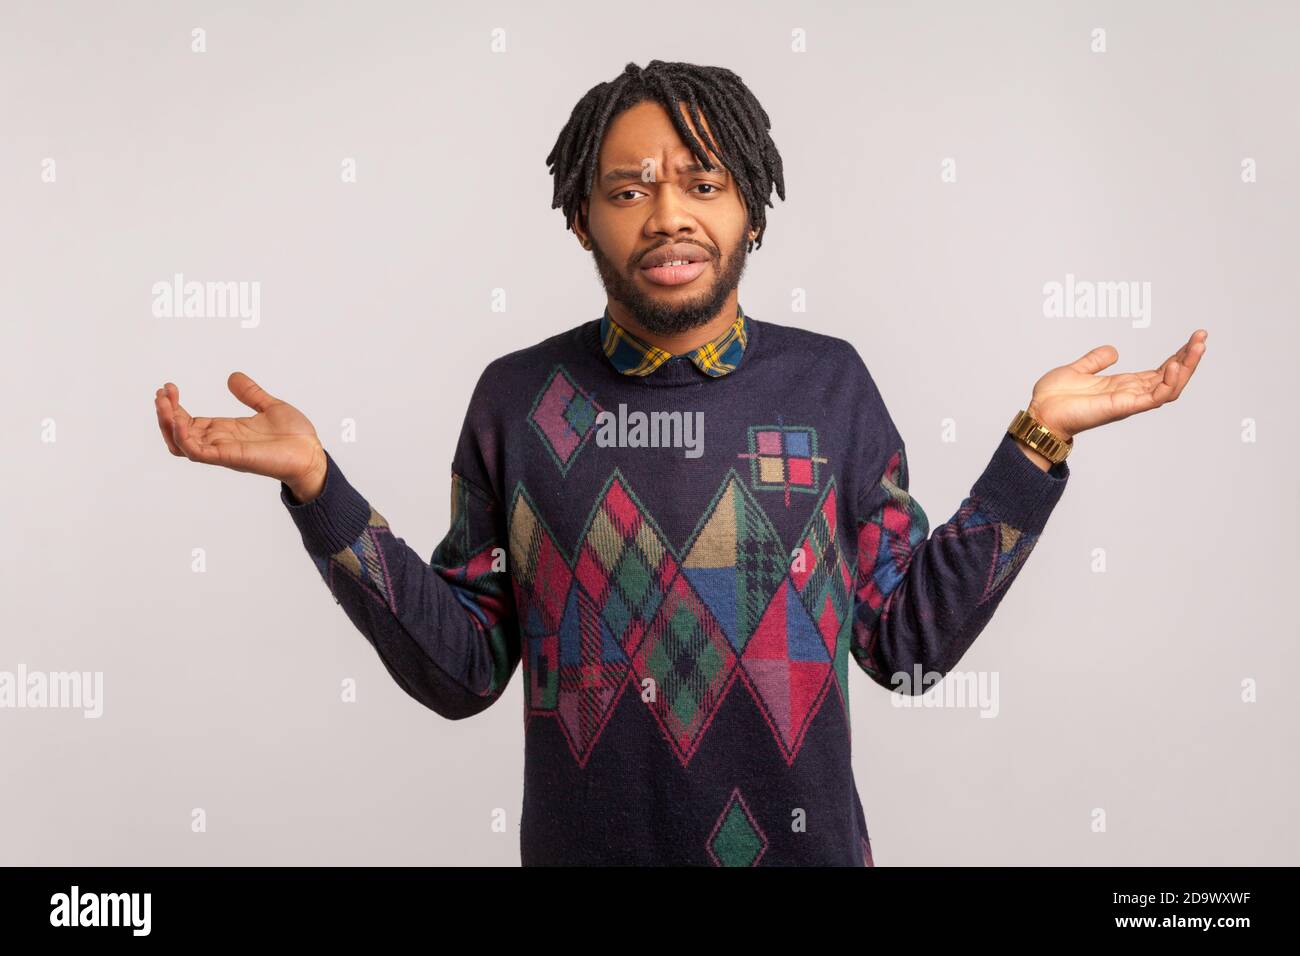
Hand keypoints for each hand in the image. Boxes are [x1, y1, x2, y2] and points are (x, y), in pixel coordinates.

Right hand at [153, 372, 327, 500]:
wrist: (312, 454)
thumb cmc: (295, 437)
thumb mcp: (269, 406)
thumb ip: (250, 393)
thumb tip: (232, 377)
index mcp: (226, 431)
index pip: (189, 422)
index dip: (174, 407)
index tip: (169, 387)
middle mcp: (221, 442)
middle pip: (179, 433)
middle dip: (165, 413)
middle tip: (161, 393)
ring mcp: (224, 451)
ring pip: (182, 443)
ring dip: (168, 423)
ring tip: (163, 402)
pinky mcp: (232, 457)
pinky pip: (199, 452)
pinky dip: (185, 437)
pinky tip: (181, 420)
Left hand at [1026, 330, 1207, 440]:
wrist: (1039, 413)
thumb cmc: (1054, 398)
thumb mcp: (1079, 370)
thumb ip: (1096, 360)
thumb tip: (1113, 351)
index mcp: (1123, 385)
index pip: (1160, 370)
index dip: (1179, 356)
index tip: (1194, 337)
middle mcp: (1130, 394)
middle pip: (1171, 377)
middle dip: (1189, 358)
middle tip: (1203, 337)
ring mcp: (1129, 402)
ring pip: (1169, 387)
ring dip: (1187, 367)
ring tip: (1198, 346)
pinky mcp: (1123, 407)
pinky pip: (1154, 397)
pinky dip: (1168, 383)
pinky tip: (1177, 366)